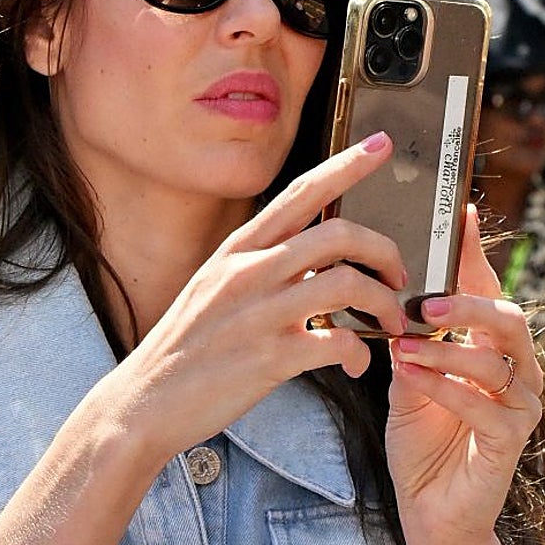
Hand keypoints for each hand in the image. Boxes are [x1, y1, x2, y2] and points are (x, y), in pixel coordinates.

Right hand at [110, 131, 404, 459]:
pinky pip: (338, 343)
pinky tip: (357, 366)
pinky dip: (361, 355)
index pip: (301, 192)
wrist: (146, 400)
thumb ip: (259, 265)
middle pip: (338, 235)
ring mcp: (260, 313)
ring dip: (383, 304)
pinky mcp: (270, 358)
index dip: (346, 165)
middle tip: (398, 276)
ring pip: (347, 284)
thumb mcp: (213, 285)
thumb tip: (310, 258)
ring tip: (390, 325)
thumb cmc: (185, 347)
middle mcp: (249, 272)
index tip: (381, 145)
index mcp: (238, 249)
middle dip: (384, 251)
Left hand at [384, 206, 544, 544]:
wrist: (429, 508)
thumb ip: (410, 338)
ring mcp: (519, 406)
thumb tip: (393, 292)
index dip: (472, 251)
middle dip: (465, 304)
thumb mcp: (408, 377)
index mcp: (490, 346)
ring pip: (497, 361)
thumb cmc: (421, 439)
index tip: (457, 210)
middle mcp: (516, 369)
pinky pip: (485, 407)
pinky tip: (412, 378)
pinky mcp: (510, 443)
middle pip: (507, 318)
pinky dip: (445, 389)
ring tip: (403, 346)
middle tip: (423, 303)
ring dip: (446, 351)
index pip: (485, 288)